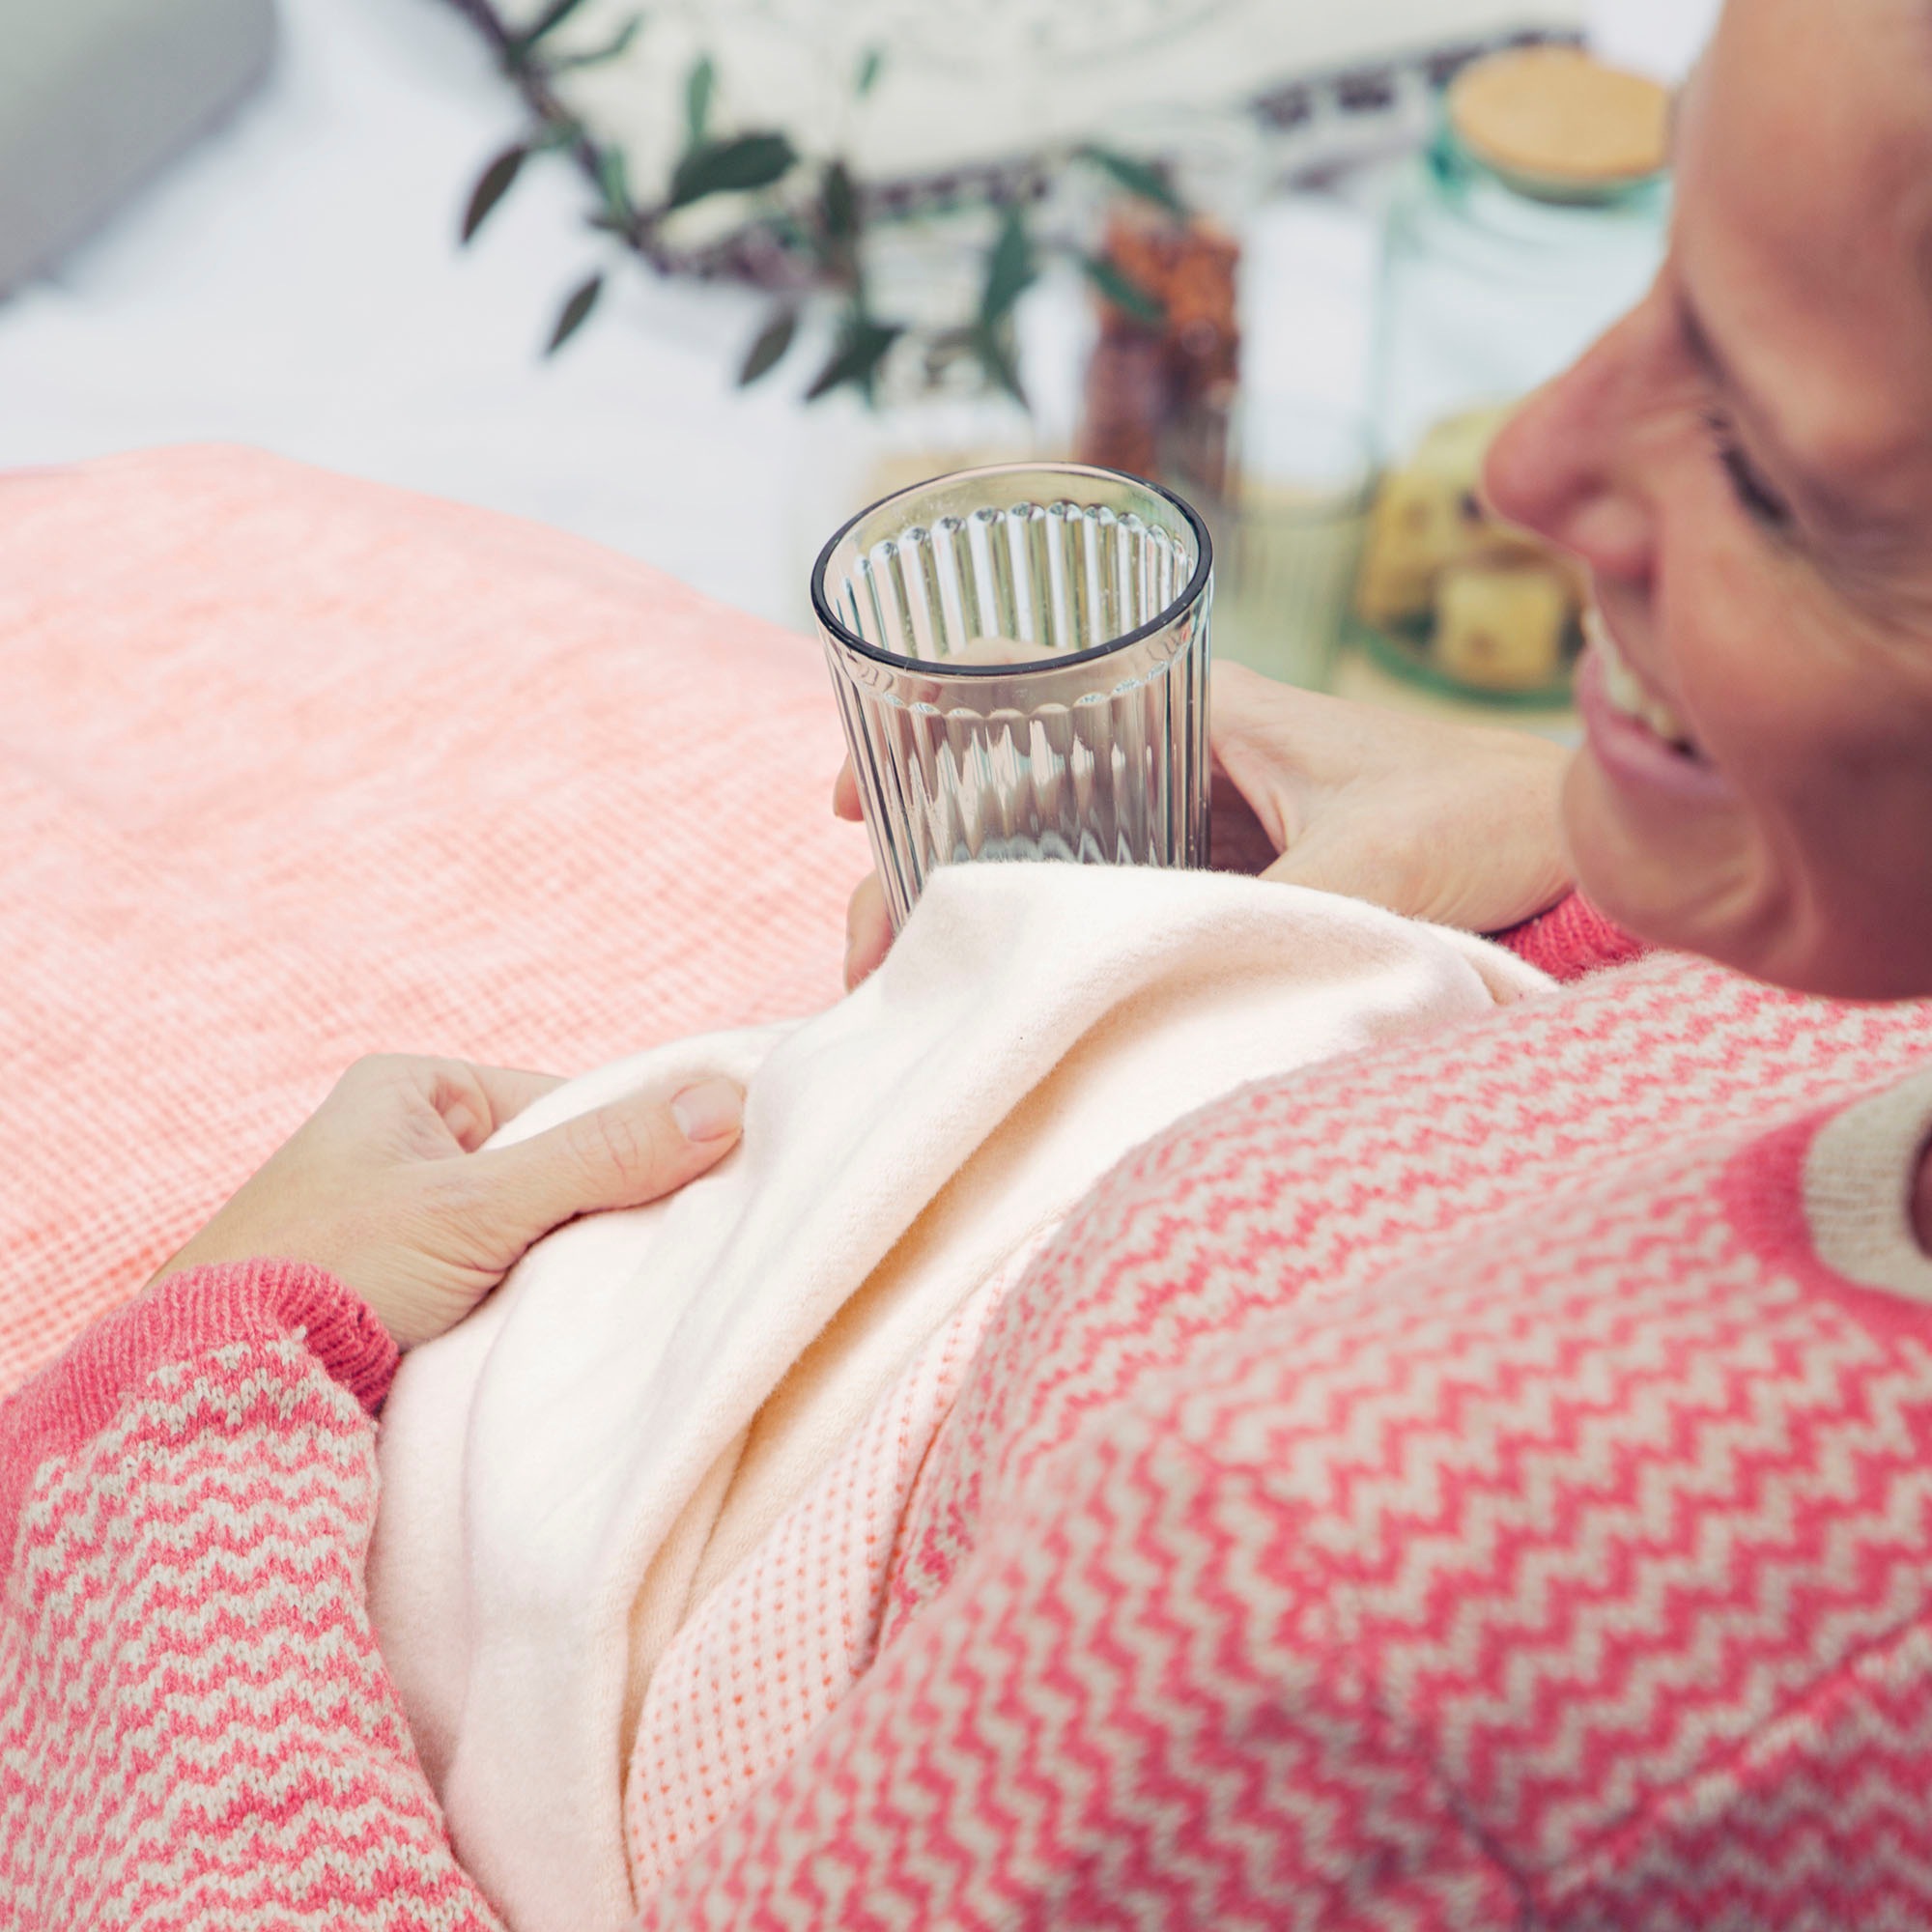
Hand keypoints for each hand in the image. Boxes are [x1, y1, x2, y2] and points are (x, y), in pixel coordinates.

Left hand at [155, 1054, 744, 1348]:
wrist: (209, 1393)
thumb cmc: (327, 1272)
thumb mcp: (480, 1205)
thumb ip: (603, 1158)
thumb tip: (728, 1103)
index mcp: (415, 1090)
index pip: (565, 1106)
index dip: (629, 1151)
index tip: (688, 1198)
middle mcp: (406, 1147)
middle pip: (552, 1173)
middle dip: (594, 1220)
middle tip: (650, 1261)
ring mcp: (400, 1226)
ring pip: (528, 1238)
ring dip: (560, 1275)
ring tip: (597, 1306)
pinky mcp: (398, 1298)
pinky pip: (494, 1289)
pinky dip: (523, 1313)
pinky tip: (551, 1337)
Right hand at [834, 662, 1572, 987]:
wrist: (1584, 852)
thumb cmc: (1489, 821)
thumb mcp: (1368, 869)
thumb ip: (1265, 923)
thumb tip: (1148, 995)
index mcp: (1204, 710)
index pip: (1031, 694)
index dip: (925, 738)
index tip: (851, 800)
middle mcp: (1189, 759)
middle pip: (1023, 795)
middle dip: (933, 863)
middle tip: (873, 956)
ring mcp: (1207, 827)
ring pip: (1062, 860)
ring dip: (990, 914)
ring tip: (916, 994)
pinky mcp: (1235, 886)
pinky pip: (1120, 907)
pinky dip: (1060, 947)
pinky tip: (1014, 1004)